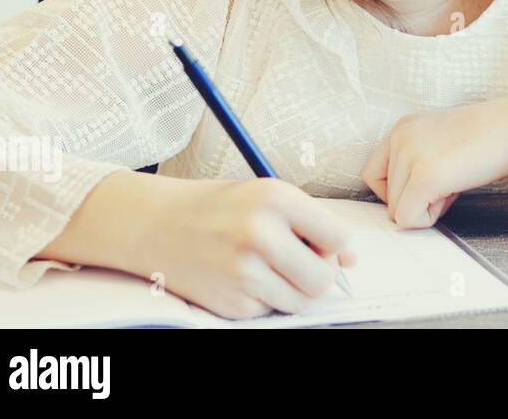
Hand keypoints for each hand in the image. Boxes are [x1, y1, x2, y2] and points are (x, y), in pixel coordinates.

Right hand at [135, 176, 358, 319]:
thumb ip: (312, 224)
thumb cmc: (221, 208)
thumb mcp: (268, 197)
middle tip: (302, 261)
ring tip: (269, 266)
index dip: (336, 245)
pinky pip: (270, 310)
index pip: (338, 236)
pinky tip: (243, 276)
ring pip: (301, 301)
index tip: (323, 243)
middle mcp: (260, 234)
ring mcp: (243, 272)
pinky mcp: (230, 302)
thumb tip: (351, 260)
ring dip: (294, 289)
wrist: (156, 225)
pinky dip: (265, 298)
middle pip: (323, 279)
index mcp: (275, 198)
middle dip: (320, 274)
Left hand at [360, 91, 507, 227]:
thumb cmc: (490, 139)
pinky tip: (453, 194)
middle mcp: (399, 138)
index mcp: (402, 129)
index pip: (375, 175)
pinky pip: (408, 219)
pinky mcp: (425, 177)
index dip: (400, 190)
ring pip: (397, 211)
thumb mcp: (440, 144)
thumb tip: (406, 205)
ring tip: (455, 183)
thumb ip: (416, 165)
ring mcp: (410, 156)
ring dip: (426, 208)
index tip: (431, 184)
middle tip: (450, 183)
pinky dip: (430, 218)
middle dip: (417, 200)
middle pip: (385, 197)